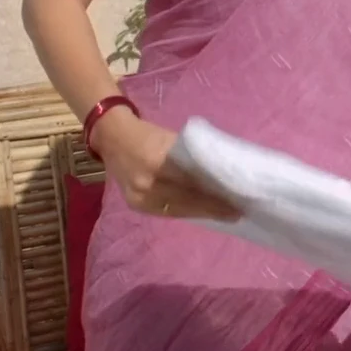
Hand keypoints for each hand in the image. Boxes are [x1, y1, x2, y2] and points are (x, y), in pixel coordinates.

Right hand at [94, 109, 240, 220]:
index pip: (193, 184)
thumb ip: (194, 159)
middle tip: (236, 212)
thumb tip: (223, 176)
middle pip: (187, 201)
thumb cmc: (149, 135)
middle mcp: (147, 183)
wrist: (113, 138)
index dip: (215, 197)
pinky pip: (166, 212)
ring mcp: (139, 197)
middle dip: (213, 208)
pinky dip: (186, 212)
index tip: (237, 203)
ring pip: (177, 210)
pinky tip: (202, 213)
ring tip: (223, 215)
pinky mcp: (135, 205)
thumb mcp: (174, 141)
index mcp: (159, 162)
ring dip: (202, 213)